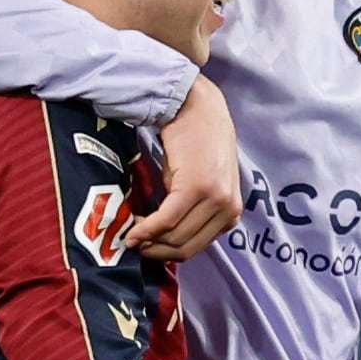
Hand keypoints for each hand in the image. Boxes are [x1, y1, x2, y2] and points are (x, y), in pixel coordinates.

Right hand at [133, 78, 241, 261]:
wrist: (197, 107)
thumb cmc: (194, 142)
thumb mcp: (199, 183)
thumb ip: (189, 211)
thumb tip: (159, 236)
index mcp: (231, 213)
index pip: (195, 247)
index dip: (165, 253)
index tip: (142, 246)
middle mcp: (228, 210)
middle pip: (184, 248)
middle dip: (154, 250)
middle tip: (131, 243)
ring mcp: (215, 199)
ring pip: (174, 237)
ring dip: (148, 240)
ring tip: (129, 232)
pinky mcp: (196, 188)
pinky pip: (166, 220)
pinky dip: (146, 228)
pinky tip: (131, 229)